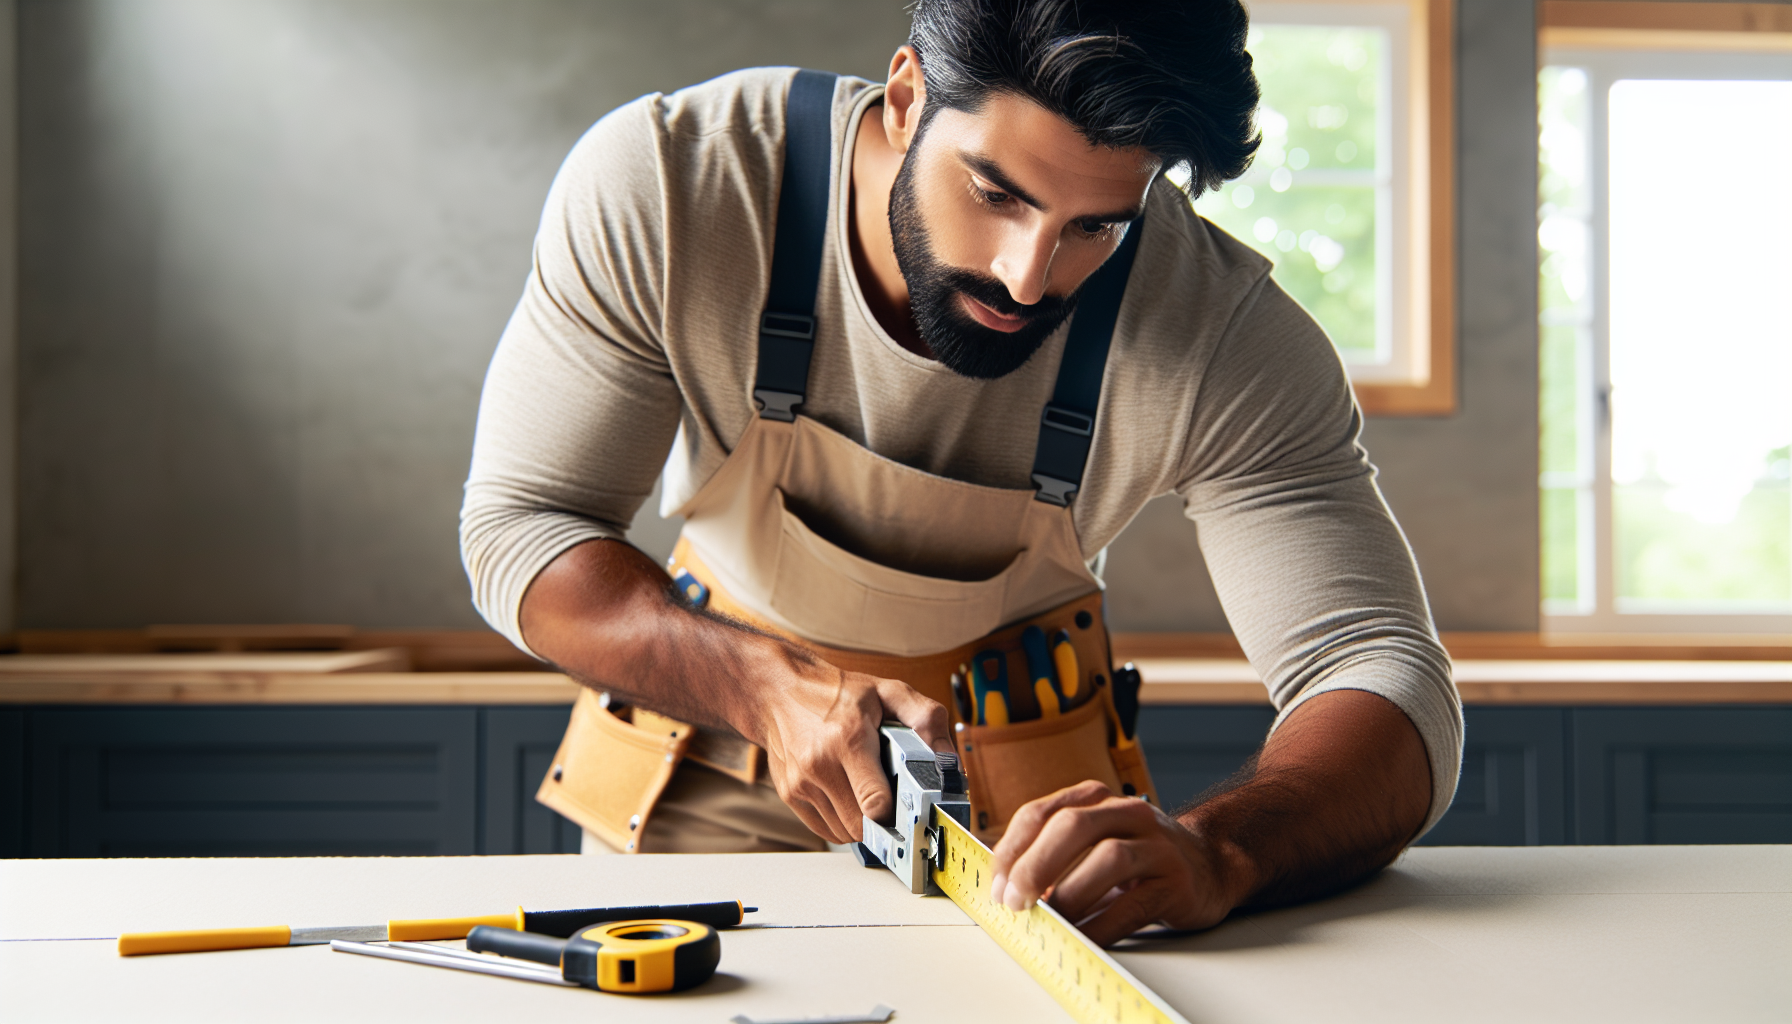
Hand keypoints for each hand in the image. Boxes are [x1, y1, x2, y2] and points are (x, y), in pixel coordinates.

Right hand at [747, 657, 949, 844]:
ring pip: (845, 832)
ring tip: (868, 794)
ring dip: (863, 823)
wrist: (778, 691)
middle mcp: (820, 764)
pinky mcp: (790, 794)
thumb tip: (948, 759)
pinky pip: (826, 829)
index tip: (912, 809)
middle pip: (862, 825)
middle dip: (884, 820)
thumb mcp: (888, 691)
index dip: (899, 813)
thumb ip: (926, 719)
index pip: (876, 802)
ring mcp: (801, 783)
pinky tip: (849, 797)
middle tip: (895, 801)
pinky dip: (842, 822)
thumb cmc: (836, 693)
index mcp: (848, 739)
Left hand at [988, 782, 1249, 946]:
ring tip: (1050, 919)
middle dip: (1035, 864)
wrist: (1211, 863)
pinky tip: (1084, 937)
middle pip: (1072, 826)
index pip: (1041, 813)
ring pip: (1108, 859)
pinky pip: (1134, 905)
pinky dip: (1103, 924)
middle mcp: (1127, 813)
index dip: (1012, 849)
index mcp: (1095, 800)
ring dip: (1070, 894)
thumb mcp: (1096, 838)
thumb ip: (1053, 853)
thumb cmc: (1140, 855)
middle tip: (1015, 900)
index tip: (995, 885)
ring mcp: (1156, 846)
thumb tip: (1004, 886)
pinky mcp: (1177, 882)